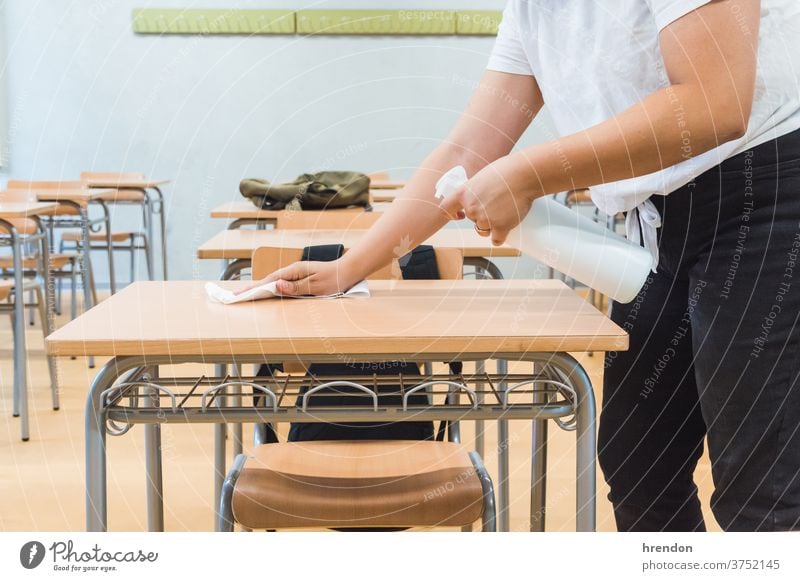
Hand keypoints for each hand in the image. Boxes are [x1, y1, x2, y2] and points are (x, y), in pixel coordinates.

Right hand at [233, 259, 357, 296]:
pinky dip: (270, 288)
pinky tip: (264, 292)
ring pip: (273, 282)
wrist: (346, 271)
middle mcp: (292, 271)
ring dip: (259, 288)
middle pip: (267, 281)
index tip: (240, 294)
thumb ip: (295, 287)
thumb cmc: (333, 279)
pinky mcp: (298, 278)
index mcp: (293, 271)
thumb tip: (277, 287)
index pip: (269, 281)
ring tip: (244, 295)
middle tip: (235, 295)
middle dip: (251, 288)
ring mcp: (294, 274)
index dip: (254, 288)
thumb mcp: (315, 286)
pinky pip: (280, 284)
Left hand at [439, 154, 536, 244]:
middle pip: (472, 220)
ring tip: (503, 213)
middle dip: (481, 216)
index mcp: (463, 193)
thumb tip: (476, 199)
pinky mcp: (500, 227)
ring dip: (491, 226)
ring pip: (483, 230)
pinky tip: (504, 230)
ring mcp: (485, 219)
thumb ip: (475, 190)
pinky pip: (496, 240)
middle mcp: (471, 208)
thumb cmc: (506, 171)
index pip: (446, 208)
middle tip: (496, 204)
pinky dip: (500, 237)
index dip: (451, 214)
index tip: (459, 215)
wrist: (524, 175)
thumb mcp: (482, 177)